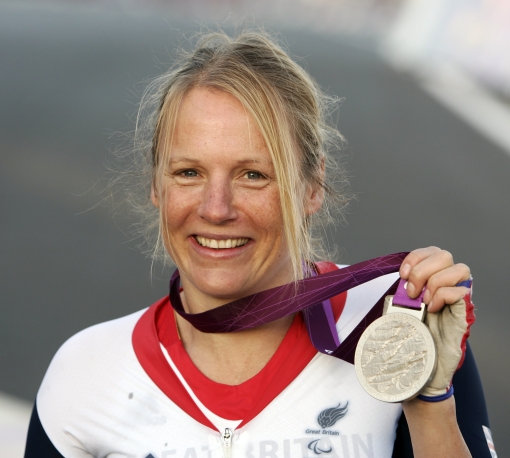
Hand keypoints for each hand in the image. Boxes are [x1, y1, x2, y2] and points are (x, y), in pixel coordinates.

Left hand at [399, 247, 474, 398]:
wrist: (420, 367)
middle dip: (423, 269)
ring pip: (459, 268)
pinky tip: (431, 309)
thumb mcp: (398, 310)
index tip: (402, 274)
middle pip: (444, 255)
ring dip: (434, 281)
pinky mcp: (462, 313)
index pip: (431, 252)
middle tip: (411, 291)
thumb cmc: (410, 338)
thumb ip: (401, 293)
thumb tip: (398, 282)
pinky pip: (460, 291)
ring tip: (422, 301)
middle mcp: (446, 286)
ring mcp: (456, 299)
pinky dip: (442, 295)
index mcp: (430, 281)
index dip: (416, 257)